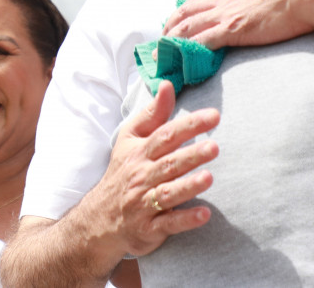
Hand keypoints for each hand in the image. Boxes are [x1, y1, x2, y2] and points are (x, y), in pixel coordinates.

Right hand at [89, 80, 219, 259]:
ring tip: (209, 178)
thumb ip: (153, 114)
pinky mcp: (149, 228)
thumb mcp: (130, 139)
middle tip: (215, 148)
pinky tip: (204, 214)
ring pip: (168, 193)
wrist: (99, 218)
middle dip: (191, 155)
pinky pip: (168, 224)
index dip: (189, 125)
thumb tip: (168, 84)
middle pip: (169, 164)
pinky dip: (185, 219)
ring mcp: (145, 203)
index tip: (214, 116)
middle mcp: (142, 176)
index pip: (166, 135)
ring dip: (188, 186)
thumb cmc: (122, 172)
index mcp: (140, 153)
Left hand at [163, 0, 313, 48]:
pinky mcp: (231, 30)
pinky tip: (181, 62)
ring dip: (173, 41)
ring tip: (163, 54)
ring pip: (188, 26)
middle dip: (173, 23)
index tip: (189, 15)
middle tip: (165, 36)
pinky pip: (201, 43)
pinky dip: (188, 53)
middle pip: (188, 9)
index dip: (195, 6)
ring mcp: (225, 13)